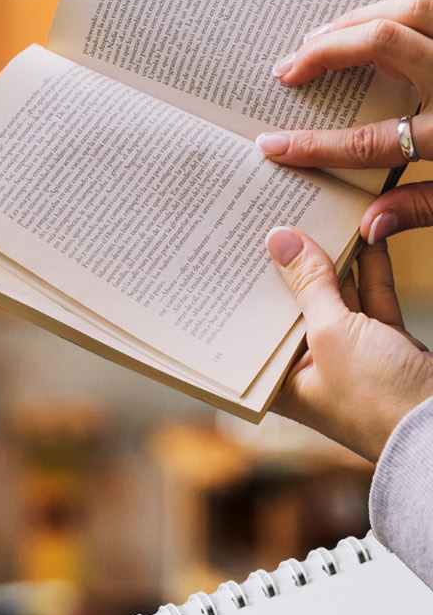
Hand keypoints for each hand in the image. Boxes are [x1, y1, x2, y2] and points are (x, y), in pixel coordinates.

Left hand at [266, 227, 432, 460]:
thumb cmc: (375, 397)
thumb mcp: (332, 333)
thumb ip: (309, 285)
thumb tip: (280, 239)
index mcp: (276, 381)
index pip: (251, 327)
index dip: (243, 289)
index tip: (232, 250)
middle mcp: (306, 369)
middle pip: (291, 308)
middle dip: (286, 267)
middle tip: (270, 220)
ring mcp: (346, 355)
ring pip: (334, 298)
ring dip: (330, 261)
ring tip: (312, 216)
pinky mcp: (383, 343)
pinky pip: (370, 298)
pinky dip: (369, 269)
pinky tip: (362, 234)